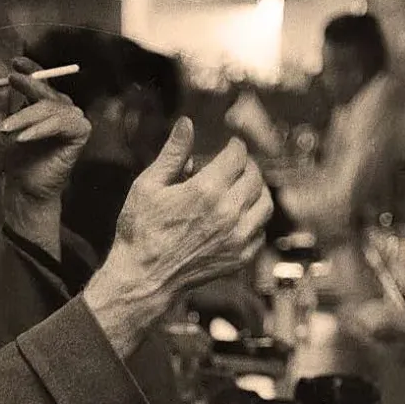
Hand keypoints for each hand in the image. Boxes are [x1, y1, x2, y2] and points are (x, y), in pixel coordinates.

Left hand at [0, 57, 90, 205]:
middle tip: (10, 81)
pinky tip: (22, 138)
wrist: (22, 188)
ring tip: (4, 130)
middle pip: (46, 89)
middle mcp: (61, 108)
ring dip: (25, 116)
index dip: (30, 68)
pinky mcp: (80, 133)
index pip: (41, 79)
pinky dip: (41, 129)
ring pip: (49, 107)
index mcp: (45, 104)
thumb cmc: (12, 158)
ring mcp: (73, 119)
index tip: (14, 63)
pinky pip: (61, 123)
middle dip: (26, 84)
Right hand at [83, 119, 272, 359]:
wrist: (143, 279)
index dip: (234, 146)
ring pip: (264, 204)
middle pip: (254, 177)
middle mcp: (227, 213)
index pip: (237, 156)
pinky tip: (240, 216)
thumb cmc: (140, 233)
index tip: (230, 145)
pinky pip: (260, 232)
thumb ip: (173, 153)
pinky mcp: (239, 258)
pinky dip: (255, 220)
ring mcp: (236, 238)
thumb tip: (187, 124)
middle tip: (236, 165)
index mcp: (206, 191)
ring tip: (243, 188)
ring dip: (257, 191)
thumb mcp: (148, 186)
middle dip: (246, 166)